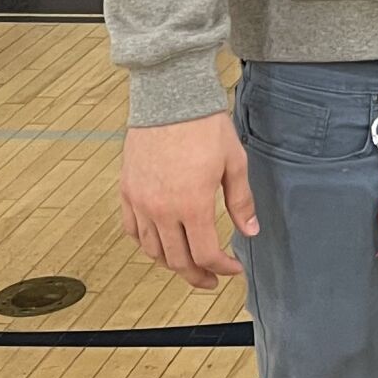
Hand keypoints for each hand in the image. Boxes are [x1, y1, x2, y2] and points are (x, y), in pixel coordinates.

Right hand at [120, 113, 257, 288]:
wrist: (170, 98)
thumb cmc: (205, 126)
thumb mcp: (233, 162)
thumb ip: (241, 201)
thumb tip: (250, 231)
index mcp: (193, 205)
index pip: (206, 254)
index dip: (222, 268)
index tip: (234, 268)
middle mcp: (163, 210)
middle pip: (178, 261)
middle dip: (198, 275)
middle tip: (212, 278)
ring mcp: (141, 202)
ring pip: (152, 251)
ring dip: (172, 263)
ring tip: (188, 264)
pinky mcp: (128, 191)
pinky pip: (132, 230)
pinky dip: (146, 244)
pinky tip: (160, 243)